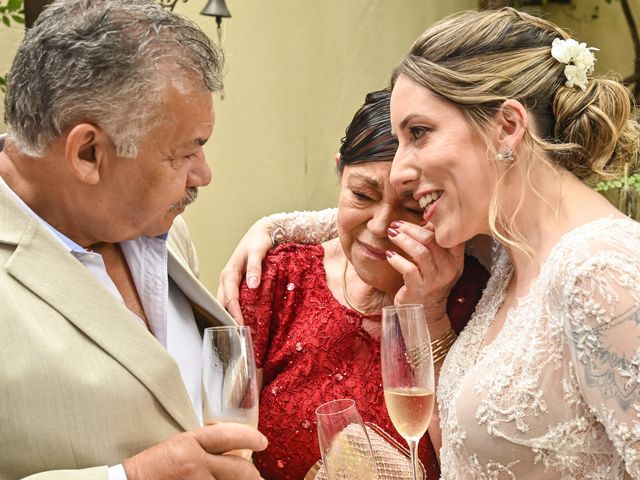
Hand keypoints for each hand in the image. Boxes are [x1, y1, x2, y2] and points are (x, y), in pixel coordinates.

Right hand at [123, 423, 267, 479]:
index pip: (229, 436)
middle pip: (240, 469)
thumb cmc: (154, 468)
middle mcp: (195, 463)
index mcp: (190, 442)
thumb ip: (205, 447)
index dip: (251, 438)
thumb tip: (234, 453)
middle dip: (254, 475)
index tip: (263, 442)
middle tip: (258, 477)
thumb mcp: (179, 447)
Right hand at [217, 217, 272, 322]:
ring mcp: (230, 281)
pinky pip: (232, 298)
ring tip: (239, 331)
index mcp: (229, 273)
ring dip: (230, 315)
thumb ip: (255, 268)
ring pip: (225, 302)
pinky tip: (244, 318)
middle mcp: (226, 278)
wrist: (262, 231)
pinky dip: (235, 309)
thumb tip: (252, 285)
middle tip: (238, 335)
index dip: (234, 313)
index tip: (240, 326)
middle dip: (228, 318)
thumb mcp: (258, 251)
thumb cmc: (259, 240)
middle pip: (223, 303)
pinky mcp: (237, 282)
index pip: (229, 298)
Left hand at [386, 221, 464, 326]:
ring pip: (421, 252)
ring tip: (392, 233)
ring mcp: (434, 280)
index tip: (418, 216)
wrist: (425, 314)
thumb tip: (425, 220)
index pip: (450, 235)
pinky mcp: (418, 289)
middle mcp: (448, 269)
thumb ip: (436, 245)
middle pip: (432, 240)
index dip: (434, 222)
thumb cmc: (430, 284)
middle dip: (412, 228)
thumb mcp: (440, 265)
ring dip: (403, 240)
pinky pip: (407, 269)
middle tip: (397, 224)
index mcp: (455, 260)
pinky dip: (396, 259)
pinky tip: (389, 255)